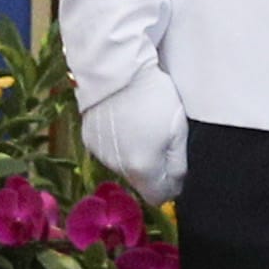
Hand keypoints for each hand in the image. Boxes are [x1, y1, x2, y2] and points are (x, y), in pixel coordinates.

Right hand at [79, 68, 189, 204]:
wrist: (116, 72)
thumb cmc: (153, 97)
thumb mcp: (178, 129)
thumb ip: (179, 164)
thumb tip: (177, 183)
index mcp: (142, 168)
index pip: (159, 197)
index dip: (171, 186)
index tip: (175, 168)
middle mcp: (118, 168)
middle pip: (141, 181)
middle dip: (153, 167)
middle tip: (160, 139)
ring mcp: (101, 154)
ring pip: (125, 166)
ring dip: (135, 154)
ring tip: (141, 125)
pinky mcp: (89, 140)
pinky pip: (109, 151)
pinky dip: (119, 142)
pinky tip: (123, 120)